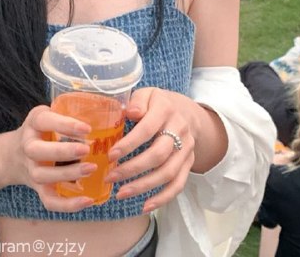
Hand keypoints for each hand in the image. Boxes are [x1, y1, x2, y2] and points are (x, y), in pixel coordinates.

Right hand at [10, 105, 95, 212]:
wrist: (14, 155)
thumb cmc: (42, 131)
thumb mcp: (49, 116)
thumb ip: (68, 115)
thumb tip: (104, 115)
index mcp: (34, 123)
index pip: (44, 120)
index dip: (65, 124)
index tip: (87, 128)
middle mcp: (28, 146)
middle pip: (38, 151)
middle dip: (63, 151)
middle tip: (86, 150)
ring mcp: (31, 169)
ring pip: (44, 176)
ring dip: (68, 174)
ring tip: (91, 169)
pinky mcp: (38, 189)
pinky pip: (50, 201)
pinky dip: (68, 205)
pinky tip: (88, 200)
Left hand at [104, 88, 195, 211]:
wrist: (187, 111)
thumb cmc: (157, 103)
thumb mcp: (147, 94)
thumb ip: (137, 101)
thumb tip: (130, 112)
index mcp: (165, 109)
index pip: (147, 129)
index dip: (129, 143)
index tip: (111, 155)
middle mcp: (179, 130)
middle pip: (158, 154)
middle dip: (133, 168)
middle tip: (110, 177)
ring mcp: (186, 149)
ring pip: (168, 173)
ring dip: (144, 186)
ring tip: (121, 193)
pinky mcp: (189, 164)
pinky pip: (178, 184)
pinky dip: (163, 198)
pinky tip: (145, 206)